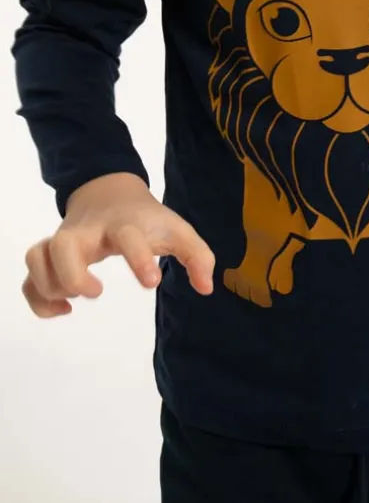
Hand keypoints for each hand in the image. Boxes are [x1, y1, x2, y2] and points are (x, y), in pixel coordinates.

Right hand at [22, 173, 215, 318]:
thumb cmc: (145, 218)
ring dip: (50, 284)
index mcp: (123, 223)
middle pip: (64, 244)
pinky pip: (29, 275)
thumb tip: (205, 287)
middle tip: (97, 292)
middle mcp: (88, 231)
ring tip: (72, 301)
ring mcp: (64, 240)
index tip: (152, 282)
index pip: (128, 236)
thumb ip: (196, 255)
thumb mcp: (175, 229)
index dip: (139, 258)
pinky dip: (37, 296)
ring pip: (37, 256)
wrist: (109, 193)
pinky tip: (63, 309)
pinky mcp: (50, 254)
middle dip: (74, 274)